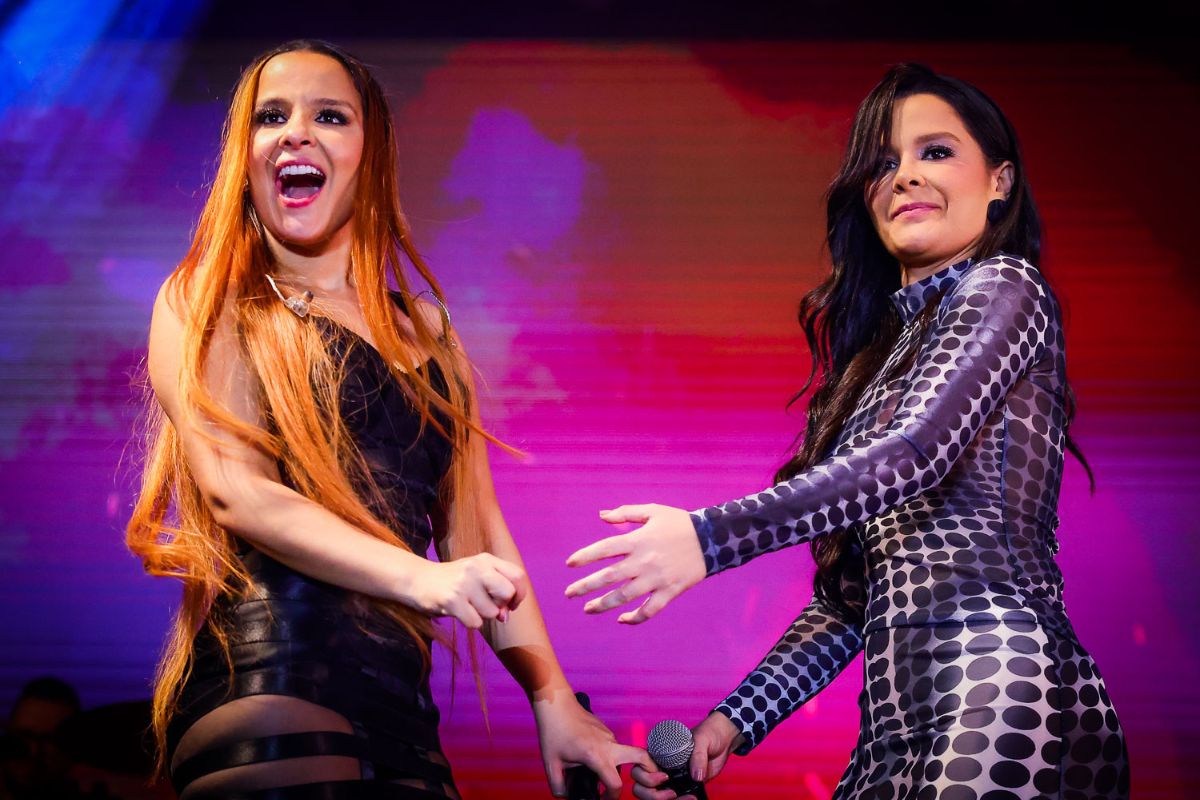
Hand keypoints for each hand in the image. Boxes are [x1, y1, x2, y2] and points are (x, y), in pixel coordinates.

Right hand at [402, 553, 528, 628]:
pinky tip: (459, 612)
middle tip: (488, 606)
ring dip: (482, 615)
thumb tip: (505, 616)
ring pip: (492, 612)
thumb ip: (496, 591)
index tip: (510, 604)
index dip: (519, 594)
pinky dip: (470, 623)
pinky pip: (476, 622)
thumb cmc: (453, 581)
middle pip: (508, 592)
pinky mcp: (452, 599)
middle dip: (502, 606)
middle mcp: (476, 567)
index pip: (518, 576)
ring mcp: (464, 582)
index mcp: (486, 559)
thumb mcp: (477, 576)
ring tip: (467, 606)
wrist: (418, 580)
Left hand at [532, 691, 654, 798]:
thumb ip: (559, 786)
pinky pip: (614, 747)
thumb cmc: (554, 731)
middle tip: (646, 782)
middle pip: (641, 757)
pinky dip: (611, 756)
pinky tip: (592, 759)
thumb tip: (565, 796)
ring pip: (625, 754)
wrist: (556, 705)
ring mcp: (609, 736)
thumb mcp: (551, 764)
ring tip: (605, 775)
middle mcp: (608, 745)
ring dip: (621, 766)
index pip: (615, 784)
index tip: (603, 799)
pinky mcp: (606, 731)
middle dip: (650, 771)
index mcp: (596, 755)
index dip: (612, 797)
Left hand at [565, 504, 704, 623]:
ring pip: (625, 597)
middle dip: (585, 586)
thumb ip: (626, 513)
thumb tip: (601, 515)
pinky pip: (650, 610)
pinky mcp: (670, 591)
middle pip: (608, 577)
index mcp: (638, 540)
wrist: (712, 539)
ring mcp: (657, 579)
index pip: (604, 550)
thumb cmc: (679, 522)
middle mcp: (644, 561)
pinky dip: (635, 617)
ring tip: (587, 609)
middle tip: (569, 593)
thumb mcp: (653, 511)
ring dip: (603, 605)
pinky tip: (621, 619)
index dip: (584, 557)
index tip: (570, 564)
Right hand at [630, 712, 743, 799]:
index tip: (664, 776)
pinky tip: (692, 799)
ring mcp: (671, 780)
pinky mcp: (684, 788)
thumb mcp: (702, 739)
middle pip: (641, 786)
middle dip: (651, 794)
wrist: (724, 740)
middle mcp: (661, 767)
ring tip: (686, 798)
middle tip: (671, 792)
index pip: (640, 767)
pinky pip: (674, 799)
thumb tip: (696, 776)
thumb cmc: (708, 733)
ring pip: (654, 796)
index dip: (645, 775)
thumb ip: (698, 756)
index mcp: (659, 754)